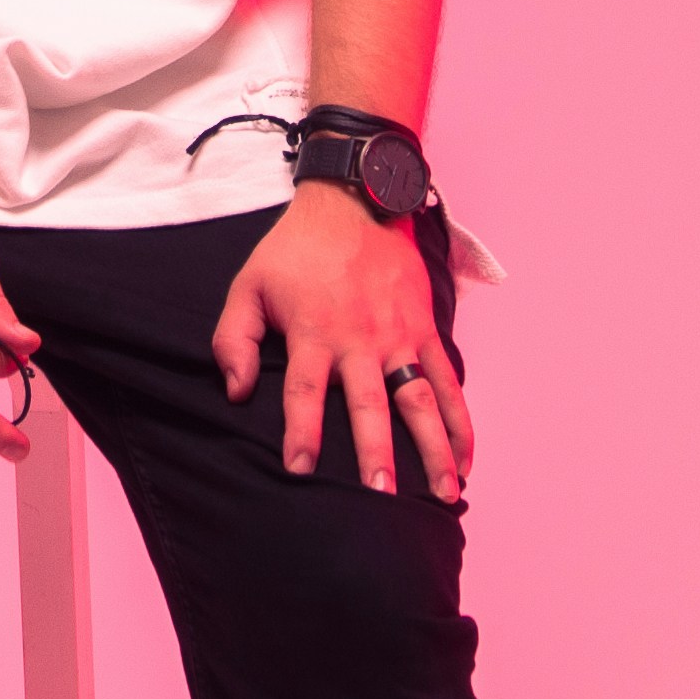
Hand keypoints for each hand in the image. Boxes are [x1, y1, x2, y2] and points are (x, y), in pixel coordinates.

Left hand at [214, 185, 471, 497]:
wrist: (355, 201)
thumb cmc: (295, 251)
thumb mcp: (249, 285)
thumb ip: (234, 339)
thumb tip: (236, 391)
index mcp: (314, 331)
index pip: (305, 392)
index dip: (302, 433)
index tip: (300, 472)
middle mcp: (361, 339)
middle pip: (370, 405)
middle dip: (376, 453)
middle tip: (379, 497)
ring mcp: (400, 336)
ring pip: (421, 399)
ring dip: (434, 448)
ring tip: (443, 493)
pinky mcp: (425, 331)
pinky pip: (448, 381)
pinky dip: (460, 420)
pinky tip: (466, 459)